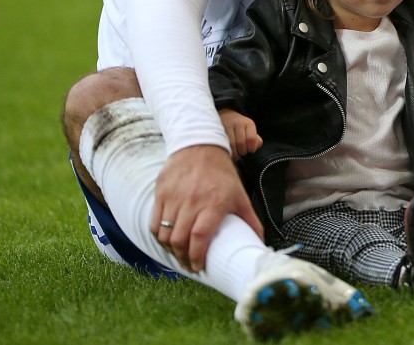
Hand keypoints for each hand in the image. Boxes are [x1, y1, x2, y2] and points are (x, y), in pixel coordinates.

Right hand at [151, 144, 263, 272]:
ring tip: (178, 255)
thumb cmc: (222, 174)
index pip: (199, 236)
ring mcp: (174, 198)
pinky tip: (167, 241)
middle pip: (179, 239)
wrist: (200, 147)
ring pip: (165, 234)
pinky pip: (154, 223)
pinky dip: (159, 236)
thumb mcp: (240, 195)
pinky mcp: (161, 194)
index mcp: (214, 203)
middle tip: (188, 265)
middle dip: (182, 258)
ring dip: (170, 250)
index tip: (198, 266)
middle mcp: (192, 201)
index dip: (196, 256)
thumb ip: (250, 220)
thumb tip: (259, 241)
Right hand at [218, 109, 262, 158]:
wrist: (226, 116)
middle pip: (241, 143)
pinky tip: (228, 151)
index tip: (249, 150)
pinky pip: (223, 144)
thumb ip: (256, 140)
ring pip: (231, 145)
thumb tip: (254, 148)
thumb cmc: (241, 128)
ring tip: (235, 153)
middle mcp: (238, 123)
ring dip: (234, 153)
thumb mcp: (250, 131)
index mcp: (248, 123)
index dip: (251, 148)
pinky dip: (226, 151)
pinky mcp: (218, 130)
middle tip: (241, 152)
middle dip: (242, 152)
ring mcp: (227, 126)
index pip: (251, 139)